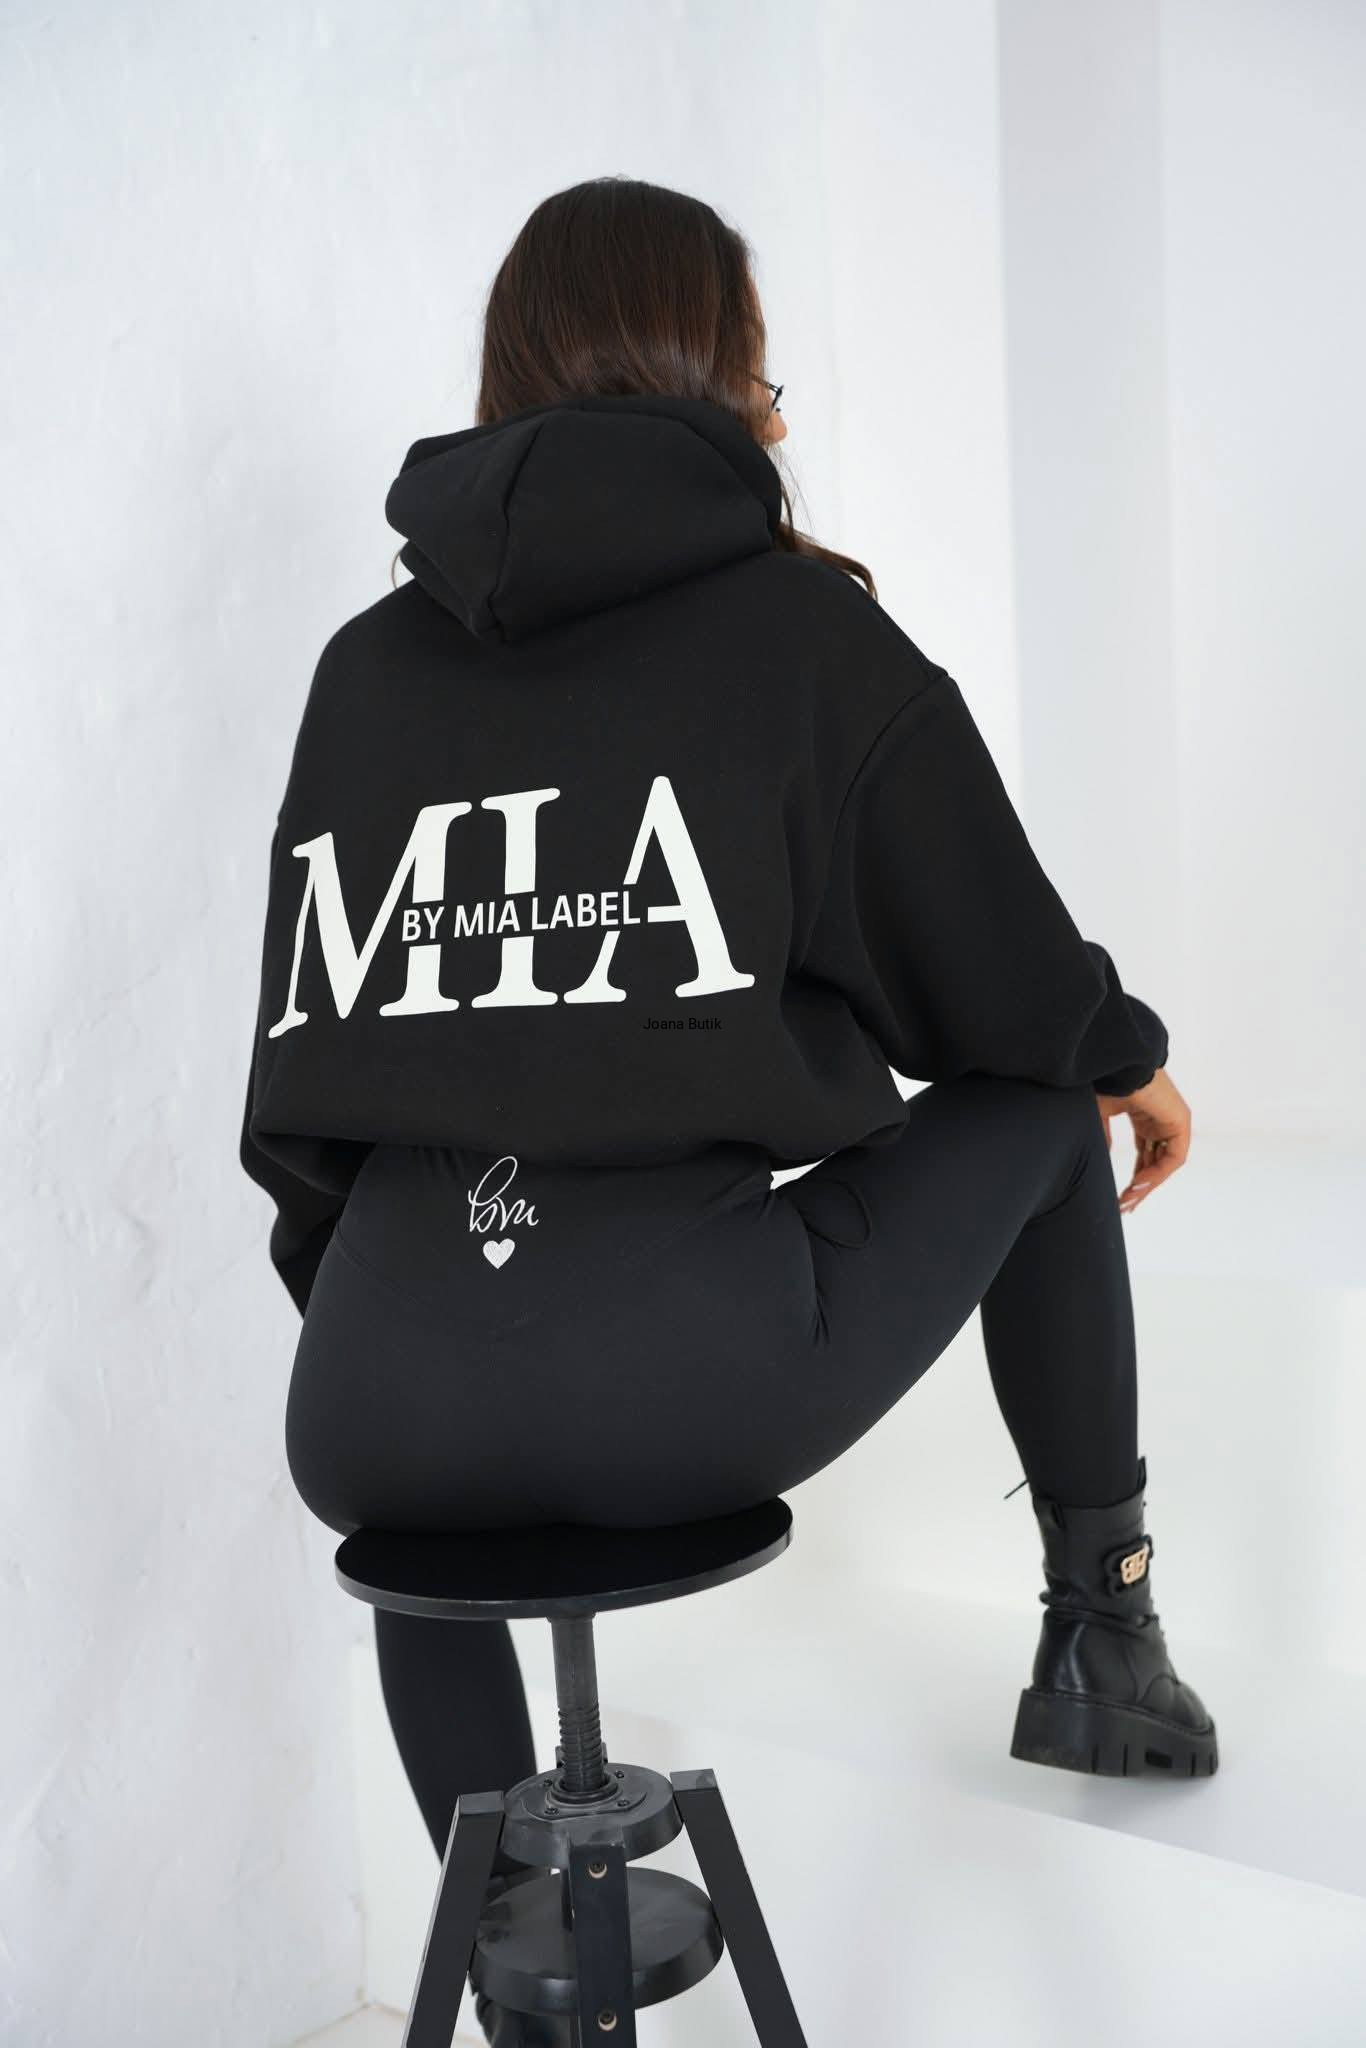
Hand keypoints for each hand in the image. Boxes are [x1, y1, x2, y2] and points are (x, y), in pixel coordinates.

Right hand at [1095, 1067, 1190, 1213]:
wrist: (1119, 1064)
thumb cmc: (1107, 1082)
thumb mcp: (1100, 1115)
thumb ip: (1103, 1138)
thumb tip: (1101, 1159)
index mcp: (1144, 1116)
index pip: (1144, 1152)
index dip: (1134, 1175)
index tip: (1121, 1195)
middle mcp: (1161, 1120)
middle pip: (1154, 1161)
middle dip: (1139, 1186)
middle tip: (1125, 1205)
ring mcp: (1173, 1121)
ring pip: (1164, 1163)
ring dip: (1146, 1184)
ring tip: (1128, 1201)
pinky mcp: (1180, 1122)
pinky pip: (1173, 1157)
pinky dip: (1157, 1173)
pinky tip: (1138, 1185)